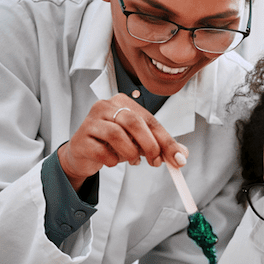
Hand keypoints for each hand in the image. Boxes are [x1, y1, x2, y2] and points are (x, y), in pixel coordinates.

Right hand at [58, 94, 187, 190]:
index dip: (165, 140)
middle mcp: (105, 106)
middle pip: (133, 122)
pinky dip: (112, 160)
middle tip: (155, 162)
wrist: (83, 153)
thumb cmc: (111, 144)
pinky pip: (101, 150)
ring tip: (133, 160)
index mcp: (122, 102)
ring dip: (130, 152)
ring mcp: (90, 121)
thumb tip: (182, 155)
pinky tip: (113, 161)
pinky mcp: (81, 139)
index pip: (149, 119)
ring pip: (116, 134)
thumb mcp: (138, 142)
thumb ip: (160, 146)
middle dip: (149, 144)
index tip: (178, 158)